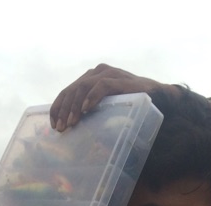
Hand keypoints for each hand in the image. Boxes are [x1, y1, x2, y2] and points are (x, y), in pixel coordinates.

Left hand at [50, 63, 170, 130]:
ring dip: (74, 106)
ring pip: (83, 87)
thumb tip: (72, 128)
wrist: (157, 96)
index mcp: (90, 79)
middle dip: (63, 110)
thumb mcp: (106, 107)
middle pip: (72, 89)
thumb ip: (91, 110)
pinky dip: (91, 97)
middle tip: (60, 128)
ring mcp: (108, 73)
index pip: (68, 91)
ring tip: (71, 123)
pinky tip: (85, 110)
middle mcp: (97, 73)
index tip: (53, 125)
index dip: (57, 107)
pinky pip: (101, 86)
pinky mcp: (119, 79)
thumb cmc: (130, 104)